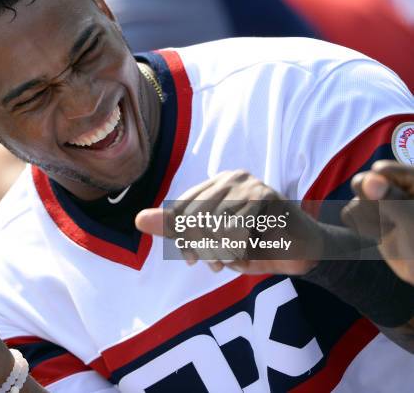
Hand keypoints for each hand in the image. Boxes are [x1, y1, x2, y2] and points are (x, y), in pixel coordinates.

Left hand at [136, 170, 321, 274]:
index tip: (190, 261)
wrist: (303, 251)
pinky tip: (251, 252)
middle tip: (215, 264)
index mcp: (215, 184)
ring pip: (213, 227)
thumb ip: (177, 229)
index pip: (181, 209)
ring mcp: (248, 184)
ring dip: (222, 252)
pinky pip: (236, 231)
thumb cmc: (256, 244)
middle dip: (201, 248)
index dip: (181, 238)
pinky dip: (240, 250)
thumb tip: (139, 219)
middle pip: (194, 217)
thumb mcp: (212, 241)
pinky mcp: (265, 196)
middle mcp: (230, 178)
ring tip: (234, 258)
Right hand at [342, 160, 413, 284]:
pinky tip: (383, 234)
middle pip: (362, 182)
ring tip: (393, 230)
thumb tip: (368, 179)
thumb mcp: (411, 219)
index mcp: (411, 179)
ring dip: (370, 219)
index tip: (398, 208)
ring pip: (354, 200)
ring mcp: (381, 201)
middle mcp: (394, 186)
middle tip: (393, 220)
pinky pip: (349, 214)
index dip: (382, 189)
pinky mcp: (369, 216)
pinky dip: (363, 227)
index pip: (382, 170)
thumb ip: (391, 197)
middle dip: (372, 204)